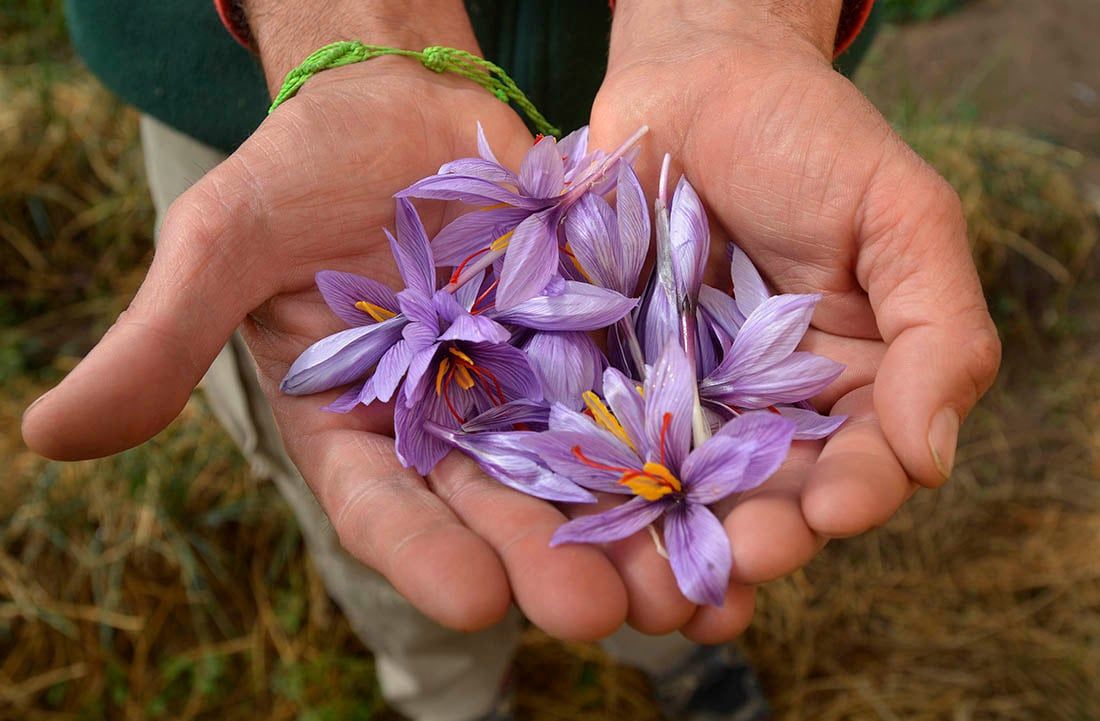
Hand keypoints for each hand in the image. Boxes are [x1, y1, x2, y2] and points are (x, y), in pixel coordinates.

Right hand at [22, 1, 631, 639]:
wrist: (394, 103)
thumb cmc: (298, 170)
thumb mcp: (224, 244)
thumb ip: (162, 339)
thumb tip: (49, 436)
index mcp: (356, 430)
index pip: (386, 509)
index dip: (423, 555)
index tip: (470, 600)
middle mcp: (445, 429)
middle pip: (497, 509)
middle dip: (544, 561)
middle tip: (596, 612)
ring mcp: (523, 388)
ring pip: (577, 472)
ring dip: (625, 527)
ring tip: (680, 582)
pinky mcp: (588, 340)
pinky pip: (633, 392)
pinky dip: (672, 436)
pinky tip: (720, 478)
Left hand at [587, 0, 1000, 640]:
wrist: (695, 79)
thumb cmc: (811, 139)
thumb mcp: (902, 218)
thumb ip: (937, 331)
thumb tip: (935, 457)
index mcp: (850, 384)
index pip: (862, 462)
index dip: (853, 492)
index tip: (834, 508)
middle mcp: (765, 409)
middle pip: (765, 497)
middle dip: (754, 538)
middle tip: (733, 567)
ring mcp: (681, 398)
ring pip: (681, 491)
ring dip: (670, 543)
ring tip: (655, 586)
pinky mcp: (604, 376)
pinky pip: (599, 441)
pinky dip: (593, 489)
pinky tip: (584, 528)